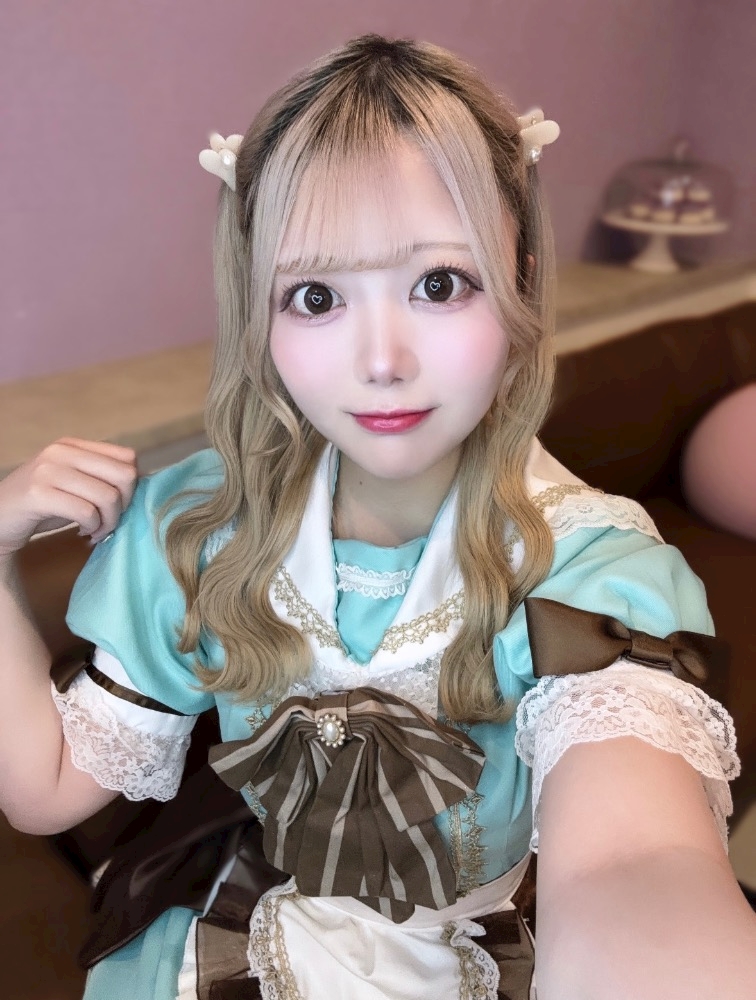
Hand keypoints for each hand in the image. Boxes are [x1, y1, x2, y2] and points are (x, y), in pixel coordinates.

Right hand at [0, 438, 137, 558]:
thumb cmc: (41, 505)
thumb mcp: (74, 483)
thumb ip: (101, 478)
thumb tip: (143, 484)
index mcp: (74, 445)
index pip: (127, 457)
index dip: (131, 486)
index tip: (117, 505)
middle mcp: (62, 451)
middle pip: (124, 476)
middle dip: (124, 506)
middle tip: (108, 522)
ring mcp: (49, 470)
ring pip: (108, 496)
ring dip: (108, 523)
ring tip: (96, 531)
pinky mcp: (39, 494)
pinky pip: (86, 512)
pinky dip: (92, 528)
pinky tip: (82, 533)